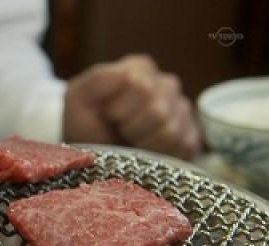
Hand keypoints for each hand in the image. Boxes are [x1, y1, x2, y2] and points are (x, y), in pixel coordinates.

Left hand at [63, 55, 202, 159]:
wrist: (92, 150)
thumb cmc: (84, 122)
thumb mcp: (78, 97)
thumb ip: (99, 80)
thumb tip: (129, 76)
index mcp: (140, 69)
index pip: (141, 86)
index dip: (119, 109)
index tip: (107, 115)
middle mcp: (166, 85)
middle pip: (158, 110)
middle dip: (130, 128)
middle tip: (118, 131)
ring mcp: (181, 110)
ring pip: (171, 131)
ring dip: (143, 143)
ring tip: (130, 140)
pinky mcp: (190, 135)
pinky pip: (183, 147)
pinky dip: (160, 154)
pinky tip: (145, 150)